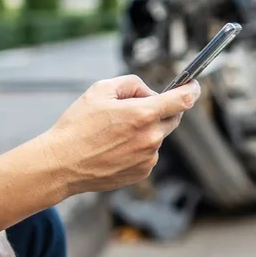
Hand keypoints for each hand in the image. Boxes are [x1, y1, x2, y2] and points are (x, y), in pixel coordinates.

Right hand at [39, 75, 201, 194]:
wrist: (61, 164)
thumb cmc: (77, 125)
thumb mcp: (100, 90)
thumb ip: (132, 84)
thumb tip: (150, 93)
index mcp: (143, 114)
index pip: (182, 100)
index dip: (192, 89)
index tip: (193, 86)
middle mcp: (151, 138)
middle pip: (172, 118)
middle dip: (161, 110)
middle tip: (135, 108)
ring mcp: (148, 158)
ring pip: (157, 136)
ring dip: (145, 130)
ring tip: (113, 133)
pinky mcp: (142, 173)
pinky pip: (148, 154)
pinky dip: (138, 147)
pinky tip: (114, 148)